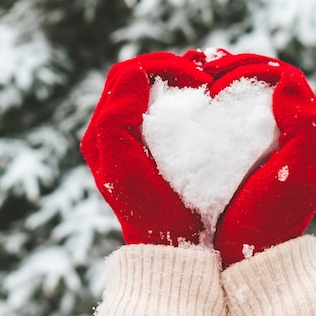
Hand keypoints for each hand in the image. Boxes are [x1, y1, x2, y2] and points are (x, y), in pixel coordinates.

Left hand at [80, 52, 212, 245]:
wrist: (175, 249)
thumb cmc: (153, 213)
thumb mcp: (124, 171)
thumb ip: (115, 122)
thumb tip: (134, 74)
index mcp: (104, 131)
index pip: (129, 74)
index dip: (164, 66)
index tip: (198, 80)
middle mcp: (116, 131)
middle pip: (141, 76)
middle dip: (174, 67)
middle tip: (206, 79)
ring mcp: (137, 137)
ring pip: (155, 88)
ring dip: (182, 78)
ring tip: (210, 83)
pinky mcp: (157, 146)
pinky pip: (168, 106)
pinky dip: (188, 95)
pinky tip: (210, 99)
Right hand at [210, 56, 315, 266]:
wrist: (249, 258)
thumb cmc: (270, 221)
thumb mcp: (295, 179)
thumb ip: (304, 128)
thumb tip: (286, 79)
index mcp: (311, 131)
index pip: (284, 77)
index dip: (249, 68)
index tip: (216, 82)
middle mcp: (294, 130)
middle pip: (265, 79)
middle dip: (232, 68)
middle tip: (200, 74)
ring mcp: (269, 139)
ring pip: (247, 92)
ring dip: (222, 79)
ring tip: (193, 81)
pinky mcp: (247, 150)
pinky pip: (233, 111)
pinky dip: (213, 99)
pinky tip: (193, 102)